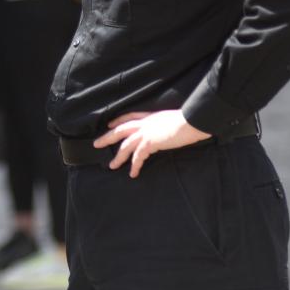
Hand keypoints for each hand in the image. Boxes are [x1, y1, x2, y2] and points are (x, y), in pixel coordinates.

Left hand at [94, 110, 210, 178]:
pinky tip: (132, 173)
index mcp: (150, 116)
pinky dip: (134, 166)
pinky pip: (137, 157)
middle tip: (97, 144)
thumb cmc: (189, 120)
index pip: (129, 117)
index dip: (118, 121)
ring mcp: (145, 133)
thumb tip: (169, 130)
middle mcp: (145, 123)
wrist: (192, 120)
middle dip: (107, 137)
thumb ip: (165, 124)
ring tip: (112, 166)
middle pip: (120, 130)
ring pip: (125, 145)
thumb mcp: (173, 119)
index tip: (110, 124)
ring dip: (118, 157)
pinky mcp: (149, 143)